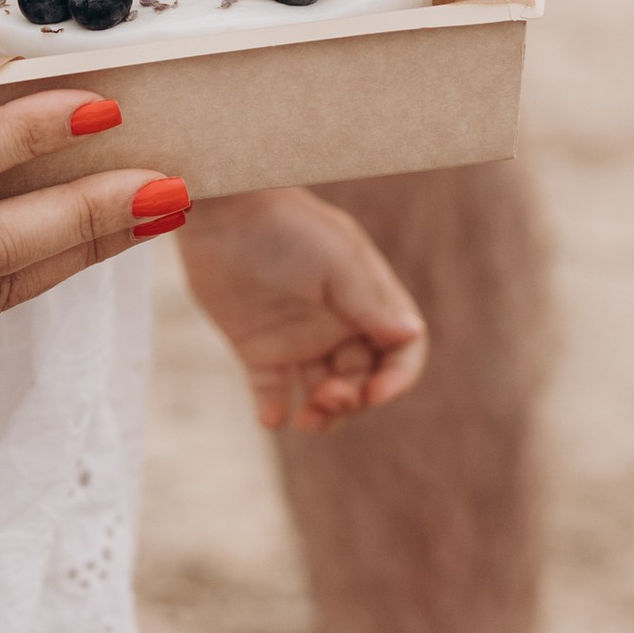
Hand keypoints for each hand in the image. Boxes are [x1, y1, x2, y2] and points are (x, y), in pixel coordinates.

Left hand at [177, 185, 428, 431]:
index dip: (397, 378)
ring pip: (323, 393)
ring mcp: (298, 339)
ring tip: (307, 418)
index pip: (400, 351)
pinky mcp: (258, 348)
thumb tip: (410, 334)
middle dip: (353, 398)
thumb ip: (370, 300)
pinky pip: (272, 392)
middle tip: (327, 395)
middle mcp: (337, 325)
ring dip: (323, 414)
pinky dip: (274, 411)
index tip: (376, 393)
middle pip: (363, 379)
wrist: (223, 213)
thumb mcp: (337, 260)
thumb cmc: (287, 228)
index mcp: (366, 301)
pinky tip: (271, 417)